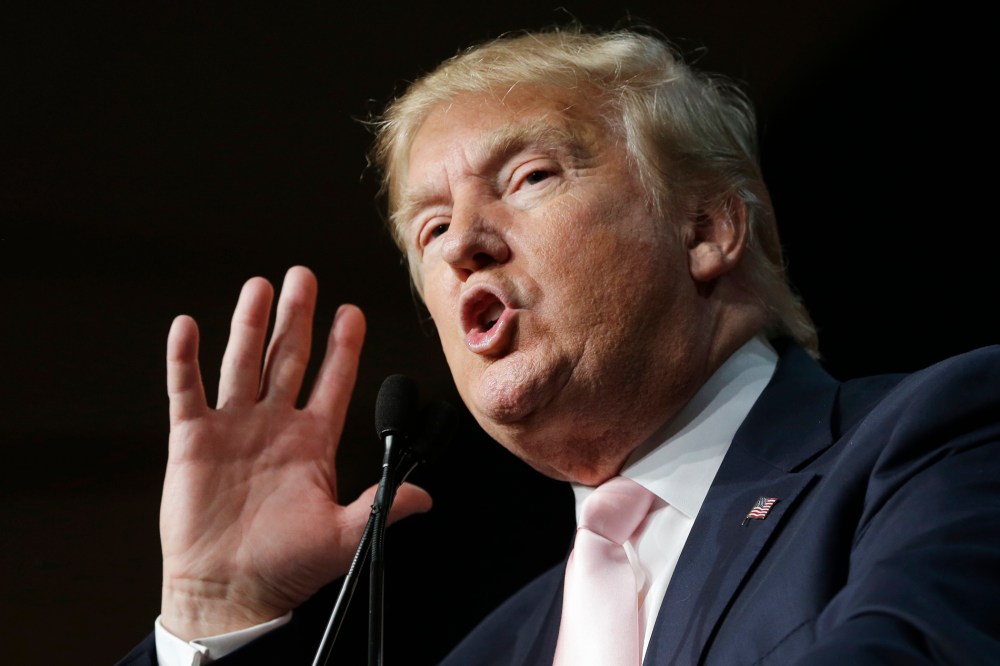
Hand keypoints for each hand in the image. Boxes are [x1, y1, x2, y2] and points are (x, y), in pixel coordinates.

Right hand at [158, 266, 432, 639]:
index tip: (353, 312)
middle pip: (288, 358)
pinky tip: (188, 326)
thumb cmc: (287, 568)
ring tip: (259, 287)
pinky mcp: (193, 440)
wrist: (230, 593)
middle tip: (304, 276)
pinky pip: (187, 391)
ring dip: (249, 325)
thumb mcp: (345, 537)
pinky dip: (185, 359)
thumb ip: (382, 507)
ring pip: (242, 363)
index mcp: (312, 441)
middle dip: (298, 317)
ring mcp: (233, 428)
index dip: (343, 347)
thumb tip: (426, 496)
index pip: (333, 381)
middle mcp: (275, 425)